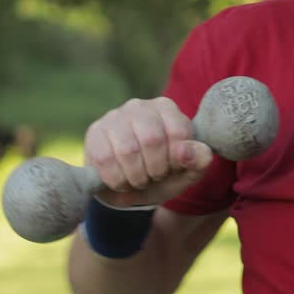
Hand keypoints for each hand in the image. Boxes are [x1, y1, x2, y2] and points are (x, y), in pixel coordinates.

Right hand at [83, 97, 211, 207]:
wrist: (129, 188)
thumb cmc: (164, 174)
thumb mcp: (189, 171)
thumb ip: (199, 159)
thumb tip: (184, 151)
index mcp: (167, 108)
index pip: (178, 132)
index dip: (176, 160)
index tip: (173, 169)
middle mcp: (139, 106)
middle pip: (152, 139)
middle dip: (156, 169)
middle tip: (154, 177)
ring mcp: (114, 117)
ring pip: (128, 150)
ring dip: (136, 176)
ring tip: (139, 180)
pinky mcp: (94, 132)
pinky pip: (105, 159)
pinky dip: (117, 180)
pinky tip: (121, 181)